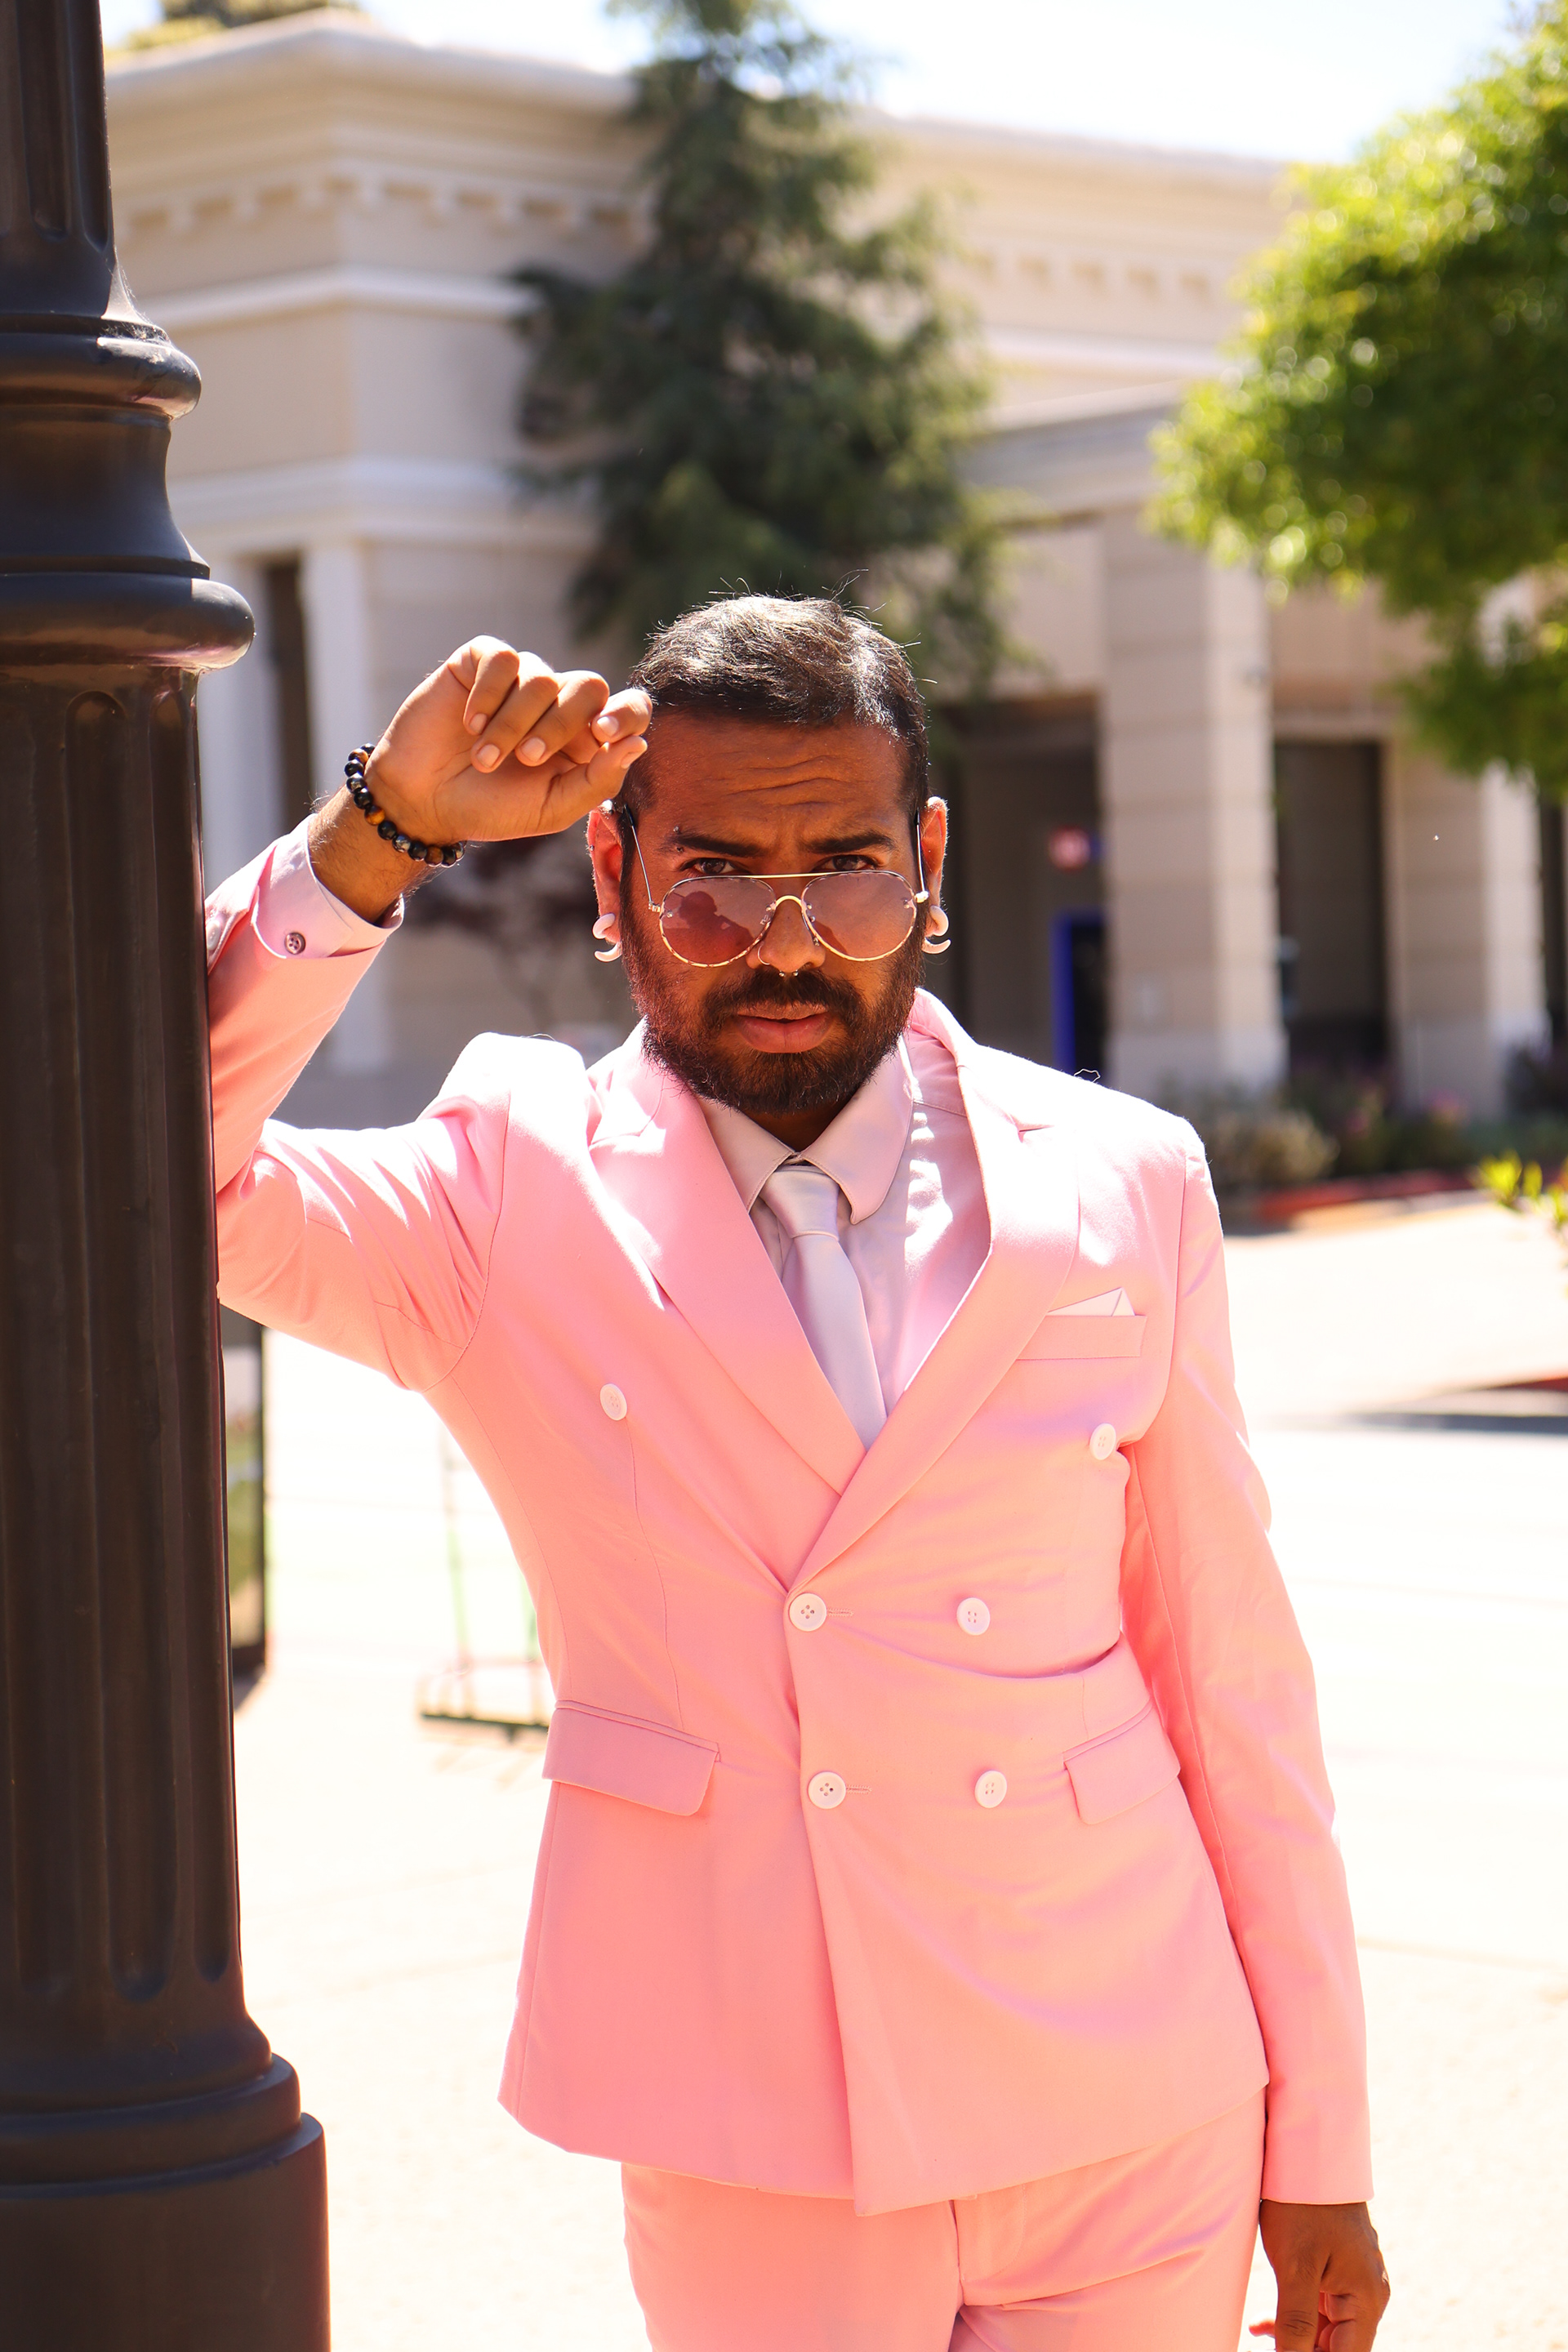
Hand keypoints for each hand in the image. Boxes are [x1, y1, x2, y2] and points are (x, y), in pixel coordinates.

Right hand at [370, 637, 648, 845]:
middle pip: (589, 686)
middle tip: (528, 759)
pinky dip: (487, 696)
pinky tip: (469, 725)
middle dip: (560, 725)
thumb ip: (598, 781)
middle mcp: (558, 702)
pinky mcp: (481, 662)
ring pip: (541, 677)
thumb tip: (638, 743)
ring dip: (512, 725)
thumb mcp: (551, 808)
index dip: (625, 713)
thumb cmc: (491, 808)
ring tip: (485, 758)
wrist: (425, 801)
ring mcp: (521, 679)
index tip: (602, 733)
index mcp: (585, 738)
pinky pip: (502, 659)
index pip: (630, 708)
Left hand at [1252, 2201, 1388, 2351]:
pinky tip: (1264, 2324)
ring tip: (1258, 2332)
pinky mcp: (1337, 2268)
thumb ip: (1296, 2322)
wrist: (1307, 2151)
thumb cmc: (1303, 2203)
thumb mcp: (1294, 2267)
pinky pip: (1319, 2306)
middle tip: (1265, 2344)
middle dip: (1304, 2350)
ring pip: (1326, 2329)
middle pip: (1338, 2346)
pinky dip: (1295, 2316)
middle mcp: (1367, 2294)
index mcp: (1366, 2299)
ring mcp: (1353, 2280)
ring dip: (1295, 2335)